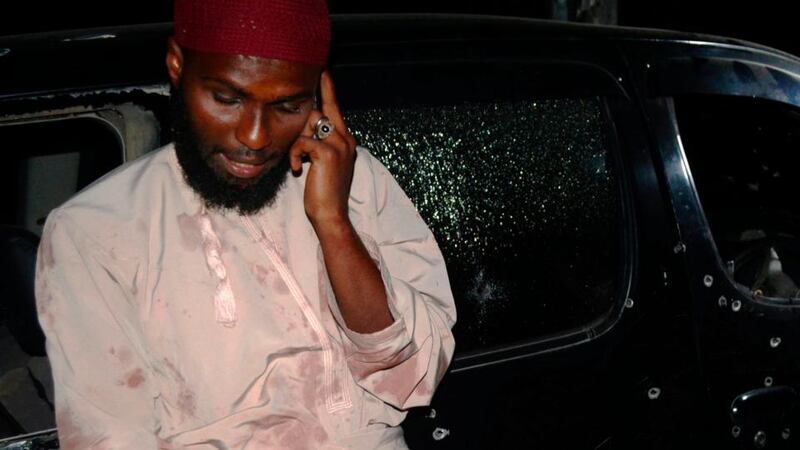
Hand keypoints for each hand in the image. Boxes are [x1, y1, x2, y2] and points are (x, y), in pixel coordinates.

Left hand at [289, 70, 357, 226]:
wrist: (331, 214)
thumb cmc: (323, 193)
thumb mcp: (323, 165)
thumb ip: (319, 145)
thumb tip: (305, 133)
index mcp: (346, 140)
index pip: (334, 108)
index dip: (328, 90)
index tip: (324, 71)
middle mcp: (346, 138)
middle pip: (317, 113)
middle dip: (302, 129)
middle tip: (301, 154)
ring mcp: (339, 144)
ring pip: (308, 124)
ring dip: (297, 143)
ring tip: (300, 163)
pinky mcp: (327, 151)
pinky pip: (301, 141)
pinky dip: (295, 155)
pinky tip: (299, 170)